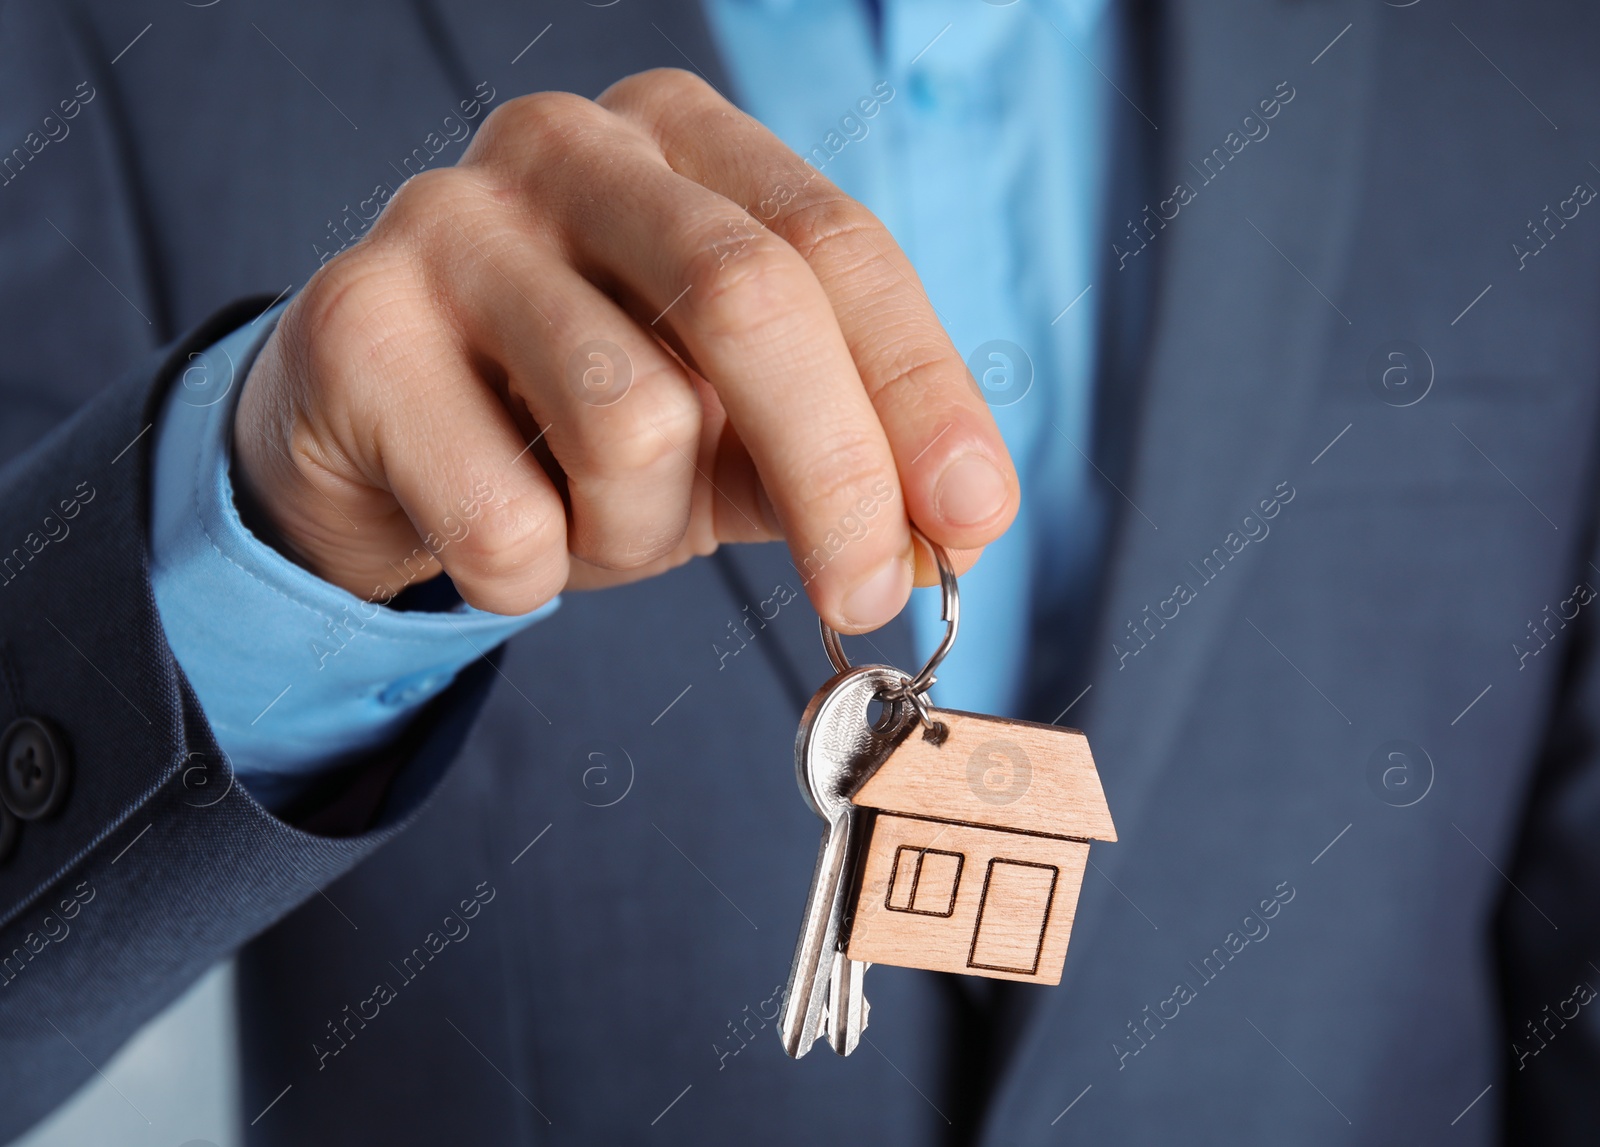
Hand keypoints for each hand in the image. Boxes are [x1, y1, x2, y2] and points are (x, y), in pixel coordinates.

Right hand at [234, 69, 1017, 632]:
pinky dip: (535, 577)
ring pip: (629, 419)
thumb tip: (948, 533)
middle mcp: (566, 146)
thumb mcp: (725, 425)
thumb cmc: (571, 422)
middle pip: (747, 297)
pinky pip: (506, 518)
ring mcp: (445, 221)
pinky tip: (501, 535)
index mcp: (683, 140)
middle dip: (835, 471)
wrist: (372, 439)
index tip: (975, 516)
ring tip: (598, 525)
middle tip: (862, 595)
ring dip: (641, 532)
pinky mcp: (353, 328)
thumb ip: (836, 457)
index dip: (921, 390)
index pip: (838, 245)